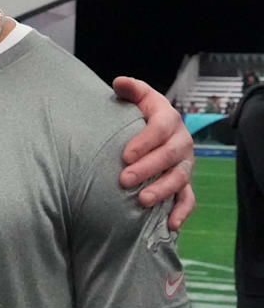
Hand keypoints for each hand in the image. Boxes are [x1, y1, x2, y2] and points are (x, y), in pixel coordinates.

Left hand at [113, 76, 194, 229]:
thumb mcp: (137, 97)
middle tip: (125, 180)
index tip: (125, 155)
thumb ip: (130, 89)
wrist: (150, 128)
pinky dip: (181, 212)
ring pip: (179, 179)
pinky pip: (188, 199)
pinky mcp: (184, 182)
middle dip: (148, 169)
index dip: (144, 142)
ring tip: (143, 201)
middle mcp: (181, 141)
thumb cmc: (138, 112)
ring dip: (162, 191)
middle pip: (169, 156)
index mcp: (168, 119)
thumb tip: (119, 82)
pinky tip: (170, 225)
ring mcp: (184, 163)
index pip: (159, 129)